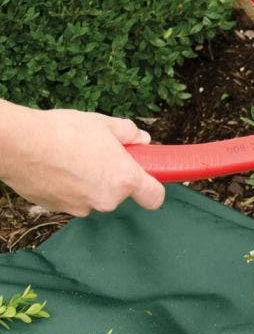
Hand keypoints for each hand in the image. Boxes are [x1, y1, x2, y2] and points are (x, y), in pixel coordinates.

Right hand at [0, 102, 164, 216]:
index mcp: (124, 179)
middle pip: (119, 193)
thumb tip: (142, 139)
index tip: (147, 177)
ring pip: (94, 196)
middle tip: (100, 154)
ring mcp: (81, 207)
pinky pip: (72, 198)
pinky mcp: (58, 210)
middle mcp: (106, 200)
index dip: (152, 188)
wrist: (19, 144)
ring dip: (89, 182)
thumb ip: (129, 134)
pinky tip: (57, 166)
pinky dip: (69, 187)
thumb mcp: (105, 124)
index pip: (154, 198)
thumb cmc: (65, 131)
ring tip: (73, 157)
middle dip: (113, 176)